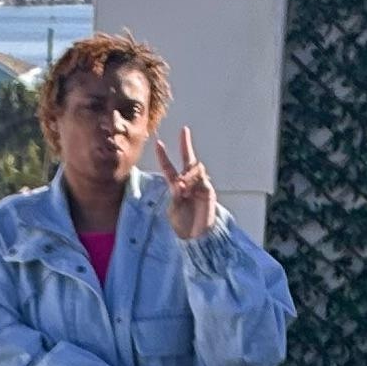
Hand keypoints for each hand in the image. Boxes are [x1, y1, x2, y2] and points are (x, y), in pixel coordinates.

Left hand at [159, 125, 219, 240]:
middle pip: (188, 159)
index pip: (169, 168)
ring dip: (188, 176)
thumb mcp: (174, 210)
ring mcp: (200, 185)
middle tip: (184, 130)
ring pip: (195, 170)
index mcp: (177, 186)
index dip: (163, 156)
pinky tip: (188, 189)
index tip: (158, 144)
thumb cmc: (183, 224)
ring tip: (182, 188)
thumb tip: (179, 183)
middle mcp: (188, 183)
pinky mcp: (208, 191)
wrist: (197, 235)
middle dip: (186, 145)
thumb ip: (176, 196)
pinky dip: (194, 182)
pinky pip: (201, 181)